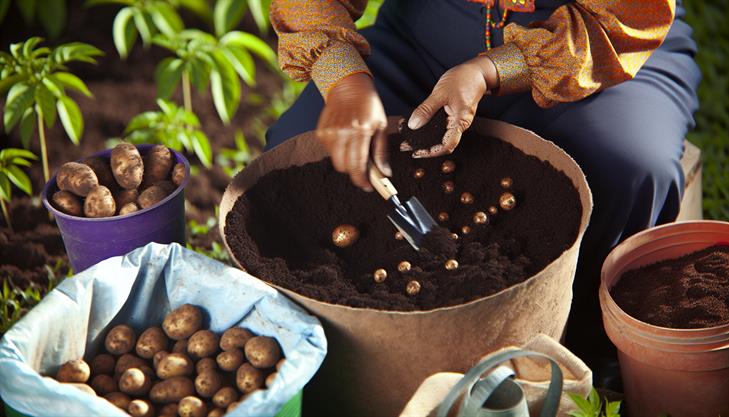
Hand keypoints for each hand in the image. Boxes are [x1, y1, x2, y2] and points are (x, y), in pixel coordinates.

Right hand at [316, 73, 389, 190]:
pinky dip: (339, 151)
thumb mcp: (381, 126)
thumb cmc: (368, 105)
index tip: (368, 186)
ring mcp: (329, 133)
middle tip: (364, 166)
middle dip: (355, 171)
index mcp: (360, 132)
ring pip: (336, 161)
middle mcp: (342, 134)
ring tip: (355, 148)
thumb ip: (381, 152)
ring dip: (347, 161)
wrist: (348, 86)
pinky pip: (330, 152)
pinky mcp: (321, 132)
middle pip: (344, 167)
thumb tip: (385, 173)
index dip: (363, 181)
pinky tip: (346, 138)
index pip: (358, 166)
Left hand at [404, 56, 498, 157]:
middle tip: (405, 146)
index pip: (447, 145)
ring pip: (439, 136)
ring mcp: (456, 121)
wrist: (476, 73)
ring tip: (407, 139)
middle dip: (423, 147)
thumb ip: (427, 109)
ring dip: (424, 139)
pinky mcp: (452, 116)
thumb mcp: (441, 93)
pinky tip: (415, 126)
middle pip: (441, 143)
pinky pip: (439, 127)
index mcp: (460, 121)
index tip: (417, 153)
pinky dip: (427, 129)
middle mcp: (459, 124)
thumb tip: (413, 124)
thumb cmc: (463, 80)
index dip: (432, 152)